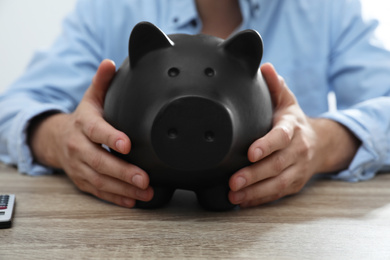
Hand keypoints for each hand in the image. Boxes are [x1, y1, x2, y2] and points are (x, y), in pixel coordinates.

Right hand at [29, 59, 152, 207]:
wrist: (58, 139)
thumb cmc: (83, 118)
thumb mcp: (90, 98)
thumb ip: (102, 82)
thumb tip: (110, 62)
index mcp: (83, 124)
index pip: (96, 131)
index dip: (111, 138)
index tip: (127, 145)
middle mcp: (79, 147)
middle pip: (100, 161)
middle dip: (123, 172)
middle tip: (145, 179)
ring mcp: (79, 166)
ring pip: (100, 181)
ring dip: (123, 189)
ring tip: (146, 193)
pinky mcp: (82, 180)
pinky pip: (98, 191)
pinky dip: (115, 198)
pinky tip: (132, 201)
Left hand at [228, 63, 359, 207]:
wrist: (320, 142)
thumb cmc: (294, 121)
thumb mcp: (287, 101)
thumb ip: (276, 86)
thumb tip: (265, 67)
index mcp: (293, 128)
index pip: (281, 137)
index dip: (267, 145)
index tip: (251, 153)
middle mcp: (298, 150)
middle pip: (276, 165)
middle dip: (254, 175)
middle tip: (233, 182)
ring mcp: (298, 169)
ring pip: (277, 184)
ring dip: (255, 192)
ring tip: (234, 197)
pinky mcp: (294, 183)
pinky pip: (277, 194)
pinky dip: (260, 200)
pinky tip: (243, 203)